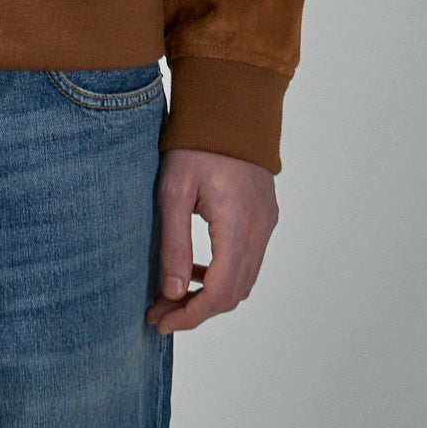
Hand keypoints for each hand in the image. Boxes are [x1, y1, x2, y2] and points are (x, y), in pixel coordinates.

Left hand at [145, 147, 277, 333]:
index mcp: (237, 227)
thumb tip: (173, 293)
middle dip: (196, 310)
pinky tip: (196, 268)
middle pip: (233, 294)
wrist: (229, 106)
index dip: (189, 316)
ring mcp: (266, 224)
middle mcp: (259, 231)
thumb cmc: (196, 143)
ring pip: (243, 280)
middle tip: (160, 311)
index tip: (160, 321)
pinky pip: (248, 260)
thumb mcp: (173, 191)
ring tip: (172, 294)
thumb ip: (175, 244)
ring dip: (210, 294)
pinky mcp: (265, 216)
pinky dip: (223, 274)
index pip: (218, 294)